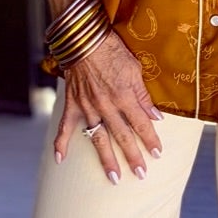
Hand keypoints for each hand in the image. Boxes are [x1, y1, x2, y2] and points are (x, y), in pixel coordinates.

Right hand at [53, 30, 164, 180]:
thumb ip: (144, 96)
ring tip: (113, 178)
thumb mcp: (134, 69)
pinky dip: (61, 143)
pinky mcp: (72, 104)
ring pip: (98, 138)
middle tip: (141, 175)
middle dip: (133, 157)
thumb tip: (156, 116)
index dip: (151, 139)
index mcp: (124, 96)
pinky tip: (60, 160)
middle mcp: (106, 106)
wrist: (83, 39)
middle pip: (123, 136)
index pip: (142, 124)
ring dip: (106, 159)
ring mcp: (87, 107)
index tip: (158, 154)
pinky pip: (65, 127)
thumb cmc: (112, 50)